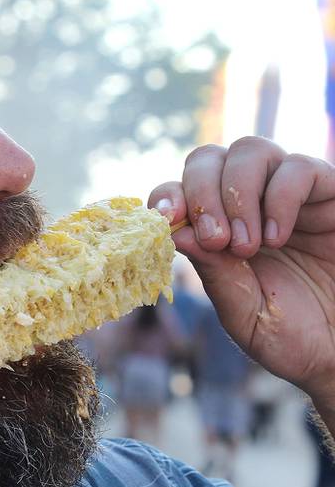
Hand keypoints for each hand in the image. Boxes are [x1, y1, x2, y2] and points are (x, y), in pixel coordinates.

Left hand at [149, 137, 334, 406]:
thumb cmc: (292, 336)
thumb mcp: (243, 312)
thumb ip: (214, 273)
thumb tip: (177, 232)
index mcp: (214, 228)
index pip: (178, 191)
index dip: (167, 197)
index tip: (168, 220)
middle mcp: (246, 202)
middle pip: (207, 158)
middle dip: (202, 192)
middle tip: (216, 238)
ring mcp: (286, 194)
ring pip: (249, 151)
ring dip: (238, 193)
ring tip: (247, 245)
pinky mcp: (328, 194)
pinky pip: (298, 167)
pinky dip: (280, 198)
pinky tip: (277, 238)